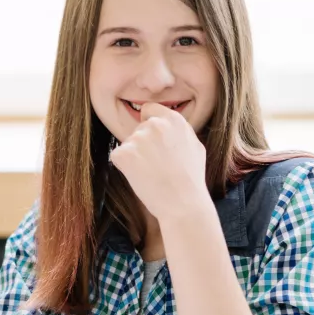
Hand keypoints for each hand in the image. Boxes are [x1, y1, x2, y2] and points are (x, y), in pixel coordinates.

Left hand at [109, 102, 210, 221]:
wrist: (183, 204)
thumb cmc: (191, 180)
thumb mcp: (195, 147)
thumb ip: (179, 132)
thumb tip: (168, 127)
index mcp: (173, 120)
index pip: (149, 110)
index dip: (149, 124)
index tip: (153, 139)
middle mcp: (155, 124)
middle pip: (138, 129)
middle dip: (143, 144)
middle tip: (156, 165)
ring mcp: (138, 138)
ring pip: (128, 144)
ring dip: (134, 157)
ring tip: (151, 175)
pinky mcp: (124, 154)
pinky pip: (118, 157)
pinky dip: (125, 168)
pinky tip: (140, 178)